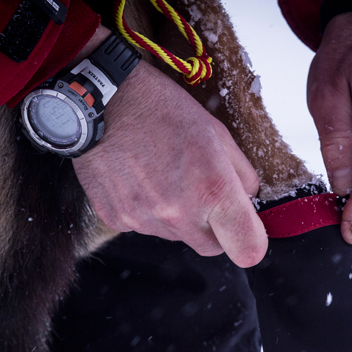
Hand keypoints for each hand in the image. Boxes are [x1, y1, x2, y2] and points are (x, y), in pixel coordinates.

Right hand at [72, 33, 266, 267]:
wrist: (99, 102)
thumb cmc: (161, 110)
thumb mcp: (218, 133)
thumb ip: (242, 174)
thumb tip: (249, 200)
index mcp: (212, 190)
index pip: (248, 249)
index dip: (252, 240)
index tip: (249, 228)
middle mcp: (179, 214)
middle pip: (211, 247)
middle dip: (215, 228)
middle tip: (203, 192)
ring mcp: (145, 221)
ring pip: (177, 236)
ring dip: (179, 217)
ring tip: (164, 175)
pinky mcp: (118, 220)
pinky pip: (145, 227)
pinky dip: (148, 210)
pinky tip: (140, 179)